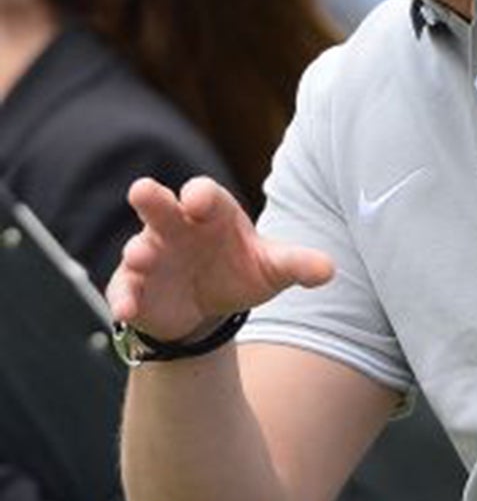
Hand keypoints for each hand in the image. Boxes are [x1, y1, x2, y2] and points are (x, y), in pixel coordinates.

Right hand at [108, 177, 334, 343]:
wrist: (211, 306)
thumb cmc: (241, 269)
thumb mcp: (273, 268)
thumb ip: (298, 264)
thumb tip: (329, 270)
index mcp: (212, 214)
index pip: (205, 194)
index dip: (201, 194)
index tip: (198, 200)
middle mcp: (175, 228)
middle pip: (160, 205)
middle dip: (152, 198)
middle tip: (142, 191)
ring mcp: (150, 255)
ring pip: (138, 248)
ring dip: (138, 252)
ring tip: (140, 257)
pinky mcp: (133, 286)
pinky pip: (124, 290)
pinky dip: (124, 298)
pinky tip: (128, 309)